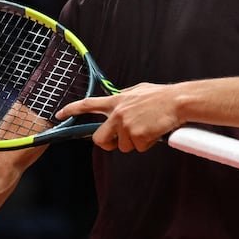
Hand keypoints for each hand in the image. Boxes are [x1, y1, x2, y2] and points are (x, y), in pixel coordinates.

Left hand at [55, 82, 181, 152]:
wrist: (178, 101)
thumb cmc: (162, 96)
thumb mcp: (139, 91)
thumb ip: (125, 97)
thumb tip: (119, 99)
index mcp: (117, 101)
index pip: (88, 104)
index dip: (71, 110)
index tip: (59, 114)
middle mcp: (117, 113)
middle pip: (99, 139)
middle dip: (108, 144)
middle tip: (121, 140)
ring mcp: (126, 125)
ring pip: (123, 146)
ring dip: (135, 142)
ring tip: (148, 128)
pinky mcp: (137, 135)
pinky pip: (138, 148)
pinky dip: (147, 144)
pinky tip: (154, 132)